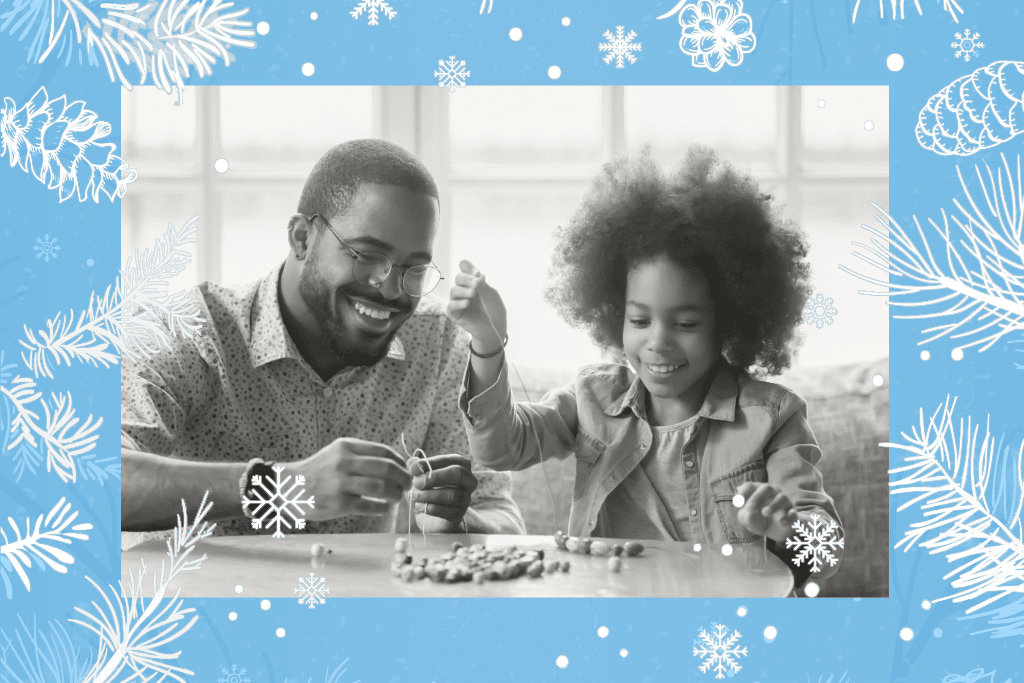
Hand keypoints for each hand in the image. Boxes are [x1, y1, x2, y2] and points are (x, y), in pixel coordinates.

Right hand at [288, 438, 412, 520]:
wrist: (289, 487)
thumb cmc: (320, 470)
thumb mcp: (338, 453)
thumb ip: (362, 456)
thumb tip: (395, 464)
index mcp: (346, 447)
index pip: (383, 451)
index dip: (400, 462)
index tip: (405, 470)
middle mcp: (344, 463)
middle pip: (386, 469)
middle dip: (403, 478)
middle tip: (407, 486)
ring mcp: (341, 484)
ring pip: (381, 488)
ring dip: (395, 494)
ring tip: (397, 497)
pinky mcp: (338, 504)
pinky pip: (369, 506)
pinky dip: (382, 507)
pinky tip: (383, 507)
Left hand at [408, 454, 477, 531]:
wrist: (429, 517)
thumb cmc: (427, 490)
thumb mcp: (420, 477)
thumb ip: (418, 468)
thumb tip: (412, 462)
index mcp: (461, 466)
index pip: (452, 460)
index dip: (432, 462)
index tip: (413, 469)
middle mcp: (468, 482)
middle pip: (458, 474)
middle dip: (435, 477)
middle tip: (416, 482)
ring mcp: (465, 499)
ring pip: (453, 495)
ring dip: (430, 495)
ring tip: (415, 496)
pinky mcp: (459, 515)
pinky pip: (449, 512)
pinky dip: (431, 508)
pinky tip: (419, 506)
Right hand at [446, 260, 506, 350]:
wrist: (493, 328)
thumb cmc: (492, 310)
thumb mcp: (491, 294)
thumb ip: (483, 284)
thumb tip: (477, 272)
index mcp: (472, 283)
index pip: (465, 270)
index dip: (468, 268)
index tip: (477, 272)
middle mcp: (463, 290)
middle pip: (458, 278)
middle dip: (467, 279)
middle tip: (477, 284)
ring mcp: (457, 301)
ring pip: (453, 290)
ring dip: (464, 290)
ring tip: (473, 294)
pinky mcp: (454, 314)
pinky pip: (451, 306)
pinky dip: (458, 303)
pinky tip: (467, 303)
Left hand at [734, 482, 797, 543]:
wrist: (774, 530)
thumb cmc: (757, 519)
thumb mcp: (748, 520)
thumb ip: (746, 517)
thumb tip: (750, 514)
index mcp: (757, 491)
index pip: (749, 486)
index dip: (742, 493)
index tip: (737, 505)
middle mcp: (772, 493)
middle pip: (766, 488)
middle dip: (757, 497)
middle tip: (750, 509)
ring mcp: (784, 502)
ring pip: (782, 497)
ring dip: (773, 505)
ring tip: (765, 513)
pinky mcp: (793, 513)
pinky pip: (793, 513)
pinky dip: (788, 517)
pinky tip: (781, 523)